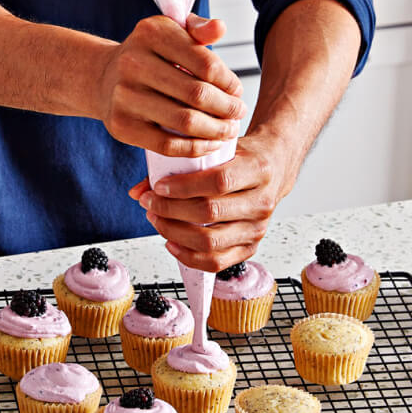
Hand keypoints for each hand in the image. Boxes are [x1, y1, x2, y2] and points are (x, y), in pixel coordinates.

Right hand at [93, 14, 245, 156]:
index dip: (229, 81)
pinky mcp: (121, 126)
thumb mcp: (171, 32)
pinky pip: (167, 144)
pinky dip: (195, 148)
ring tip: (228, 129)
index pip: (205, 63)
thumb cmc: (149, 56)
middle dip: (227, 108)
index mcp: (151, 33)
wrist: (104, 78)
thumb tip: (220, 28)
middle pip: (197, 94)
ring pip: (185, 121)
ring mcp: (124, 97)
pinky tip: (210, 144)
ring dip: (216, 130)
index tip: (237, 91)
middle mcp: (133, 63)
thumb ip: (198, 28)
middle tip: (238, 113)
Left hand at [127, 132, 300, 270]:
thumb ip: (177, 166)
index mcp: (257, 169)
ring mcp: (258, 228)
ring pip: (210, 241)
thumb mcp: (215, 150)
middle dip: (171, 210)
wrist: (273, 167)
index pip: (218, 182)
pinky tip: (171, 242)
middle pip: (210, 213)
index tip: (158, 187)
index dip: (183, 187)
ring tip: (157, 220)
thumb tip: (137, 191)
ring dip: (175, 232)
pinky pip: (216, 262)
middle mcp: (262, 202)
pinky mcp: (251, 247)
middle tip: (150, 204)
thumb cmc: (240, 156)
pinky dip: (188, 256)